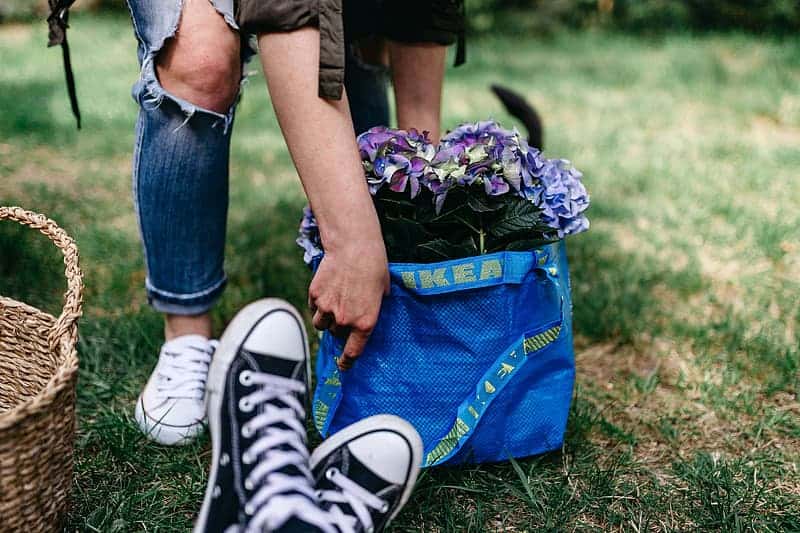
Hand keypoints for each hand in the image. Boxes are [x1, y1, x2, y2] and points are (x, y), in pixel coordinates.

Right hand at [308, 238, 388, 370]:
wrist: (354, 247)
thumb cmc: (374, 268)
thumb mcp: (383, 292)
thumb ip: (375, 308)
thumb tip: (370, 312)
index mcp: (365, 323)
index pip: (353, 352)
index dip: (347, 362)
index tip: (343, 366)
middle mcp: (344, 320)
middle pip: (336, 334)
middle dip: (340, 327)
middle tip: (345, 311)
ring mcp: (327, 308)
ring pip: (321, 324)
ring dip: (326, 318)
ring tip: (335, 302)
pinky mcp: (315, 295)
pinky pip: (314, 307)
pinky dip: (318, 303)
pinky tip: (328, 289)